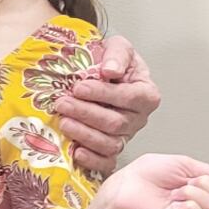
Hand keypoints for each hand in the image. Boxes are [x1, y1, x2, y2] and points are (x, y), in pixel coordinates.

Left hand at [52, 37, 160, 175]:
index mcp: (146, 94)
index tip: (79, 88)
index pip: (129, 97)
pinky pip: (106, 162)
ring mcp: (125, 136)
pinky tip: (76, 151)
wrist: (99, 73)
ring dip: (84, 134)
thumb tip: (110, 70)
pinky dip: (92, 160)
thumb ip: (118, 54)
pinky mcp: (110, 150)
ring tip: (64, 122)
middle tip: (63, 104)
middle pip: (116, 123)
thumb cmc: (111, 62)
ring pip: (110, 144)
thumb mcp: (118, 47)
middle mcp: (138, 119)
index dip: (103, 94)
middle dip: (86, 114)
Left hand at [92, 155, 208, 208]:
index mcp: (202, 190)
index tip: (199, 175)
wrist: (127, 186)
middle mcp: (200, 206)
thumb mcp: (185, 164)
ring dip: (192, 193)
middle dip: (206, 184)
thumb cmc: (147, 174)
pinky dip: (188, 207)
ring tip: (175, 194)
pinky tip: (174, 206)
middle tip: (185, 184)